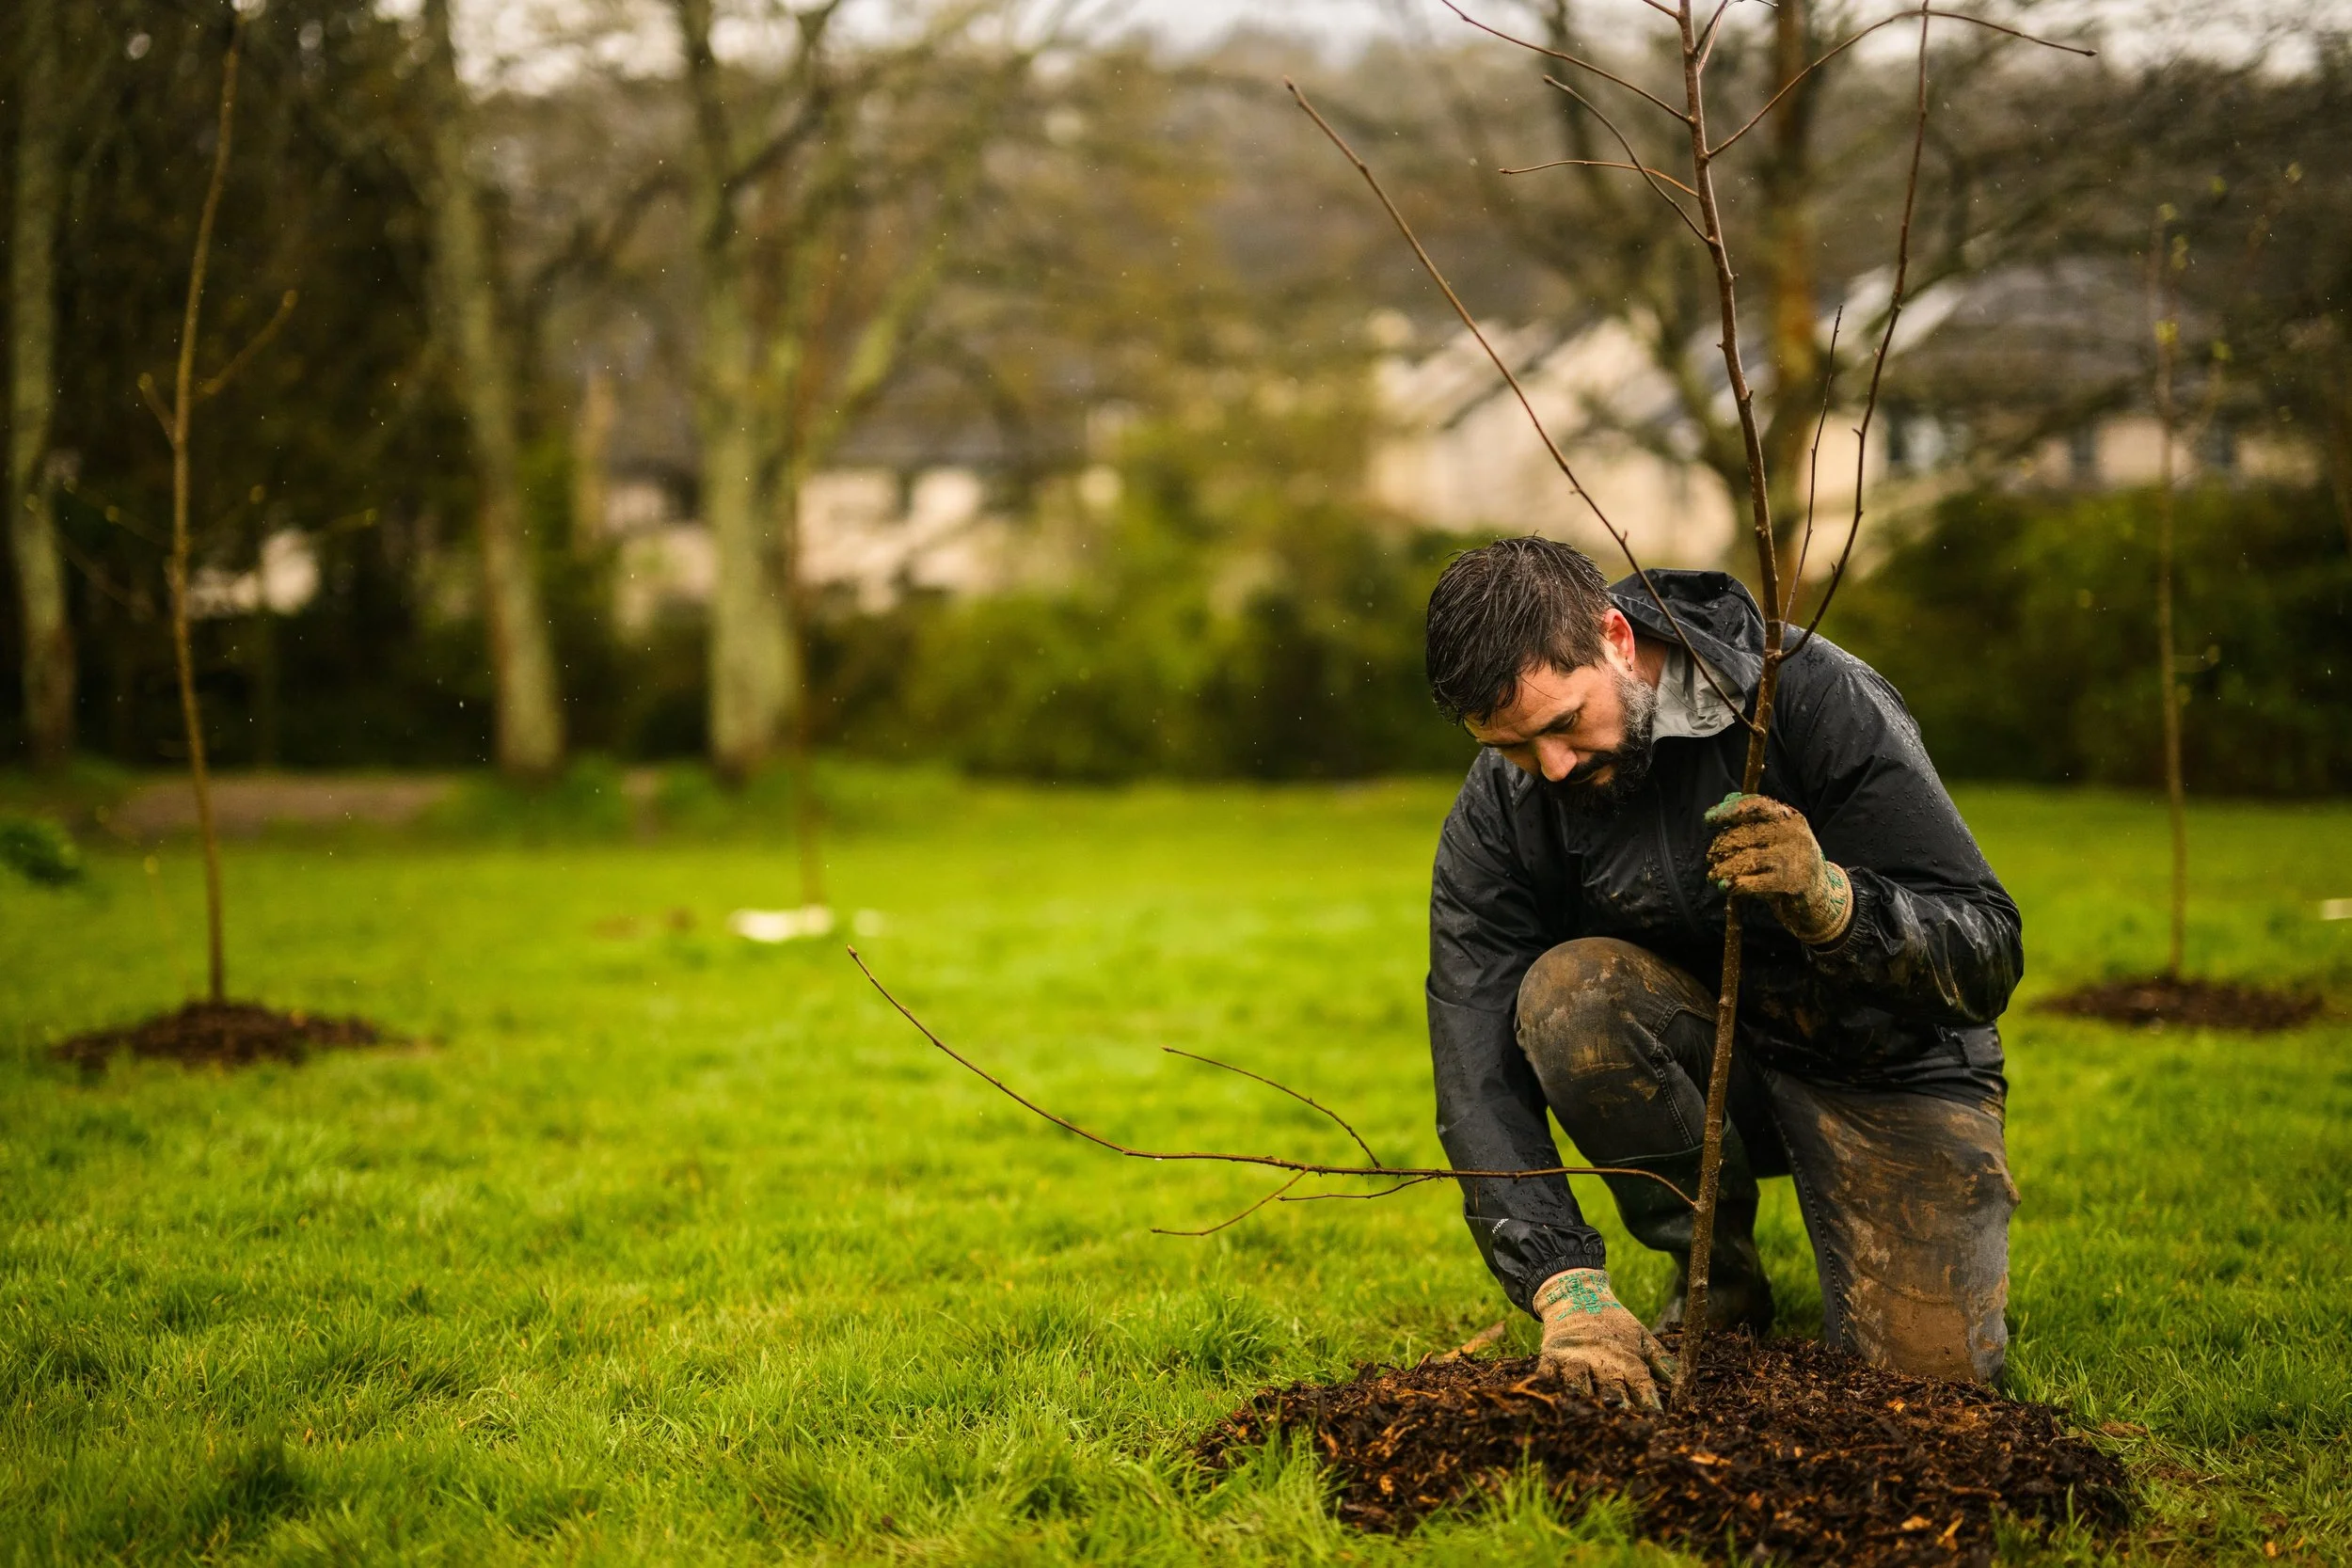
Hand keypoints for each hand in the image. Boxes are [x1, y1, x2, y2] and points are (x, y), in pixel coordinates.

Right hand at [1533, 1268, 1676, 1410]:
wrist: (1577, 1294)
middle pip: (1612, 1391)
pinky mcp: (1551, 1356)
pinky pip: (1547, 1374)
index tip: (1659, 1423)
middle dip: (1620, 1411)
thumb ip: (1662, 1362)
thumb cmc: (1614, 1322)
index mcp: (1626, 1359)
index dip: (1650, 1405)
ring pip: (1580, 1385)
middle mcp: (1601, 1361)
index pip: (1642, 1386)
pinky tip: (1552, 1401)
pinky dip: (1548, 1387)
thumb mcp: (1642, 1338)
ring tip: (1590, 1422)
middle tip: (1628, 1431)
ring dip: (1586, 1401)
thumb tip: (1686, 1387)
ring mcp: (1574, 1359)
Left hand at [1704, 792, 1853, 945]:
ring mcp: (1794, 858)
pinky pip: (1753, 882)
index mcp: (1790, 818)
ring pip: (1746, 860)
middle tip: (1711, 857)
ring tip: (1713, 875)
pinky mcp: (1791, 883)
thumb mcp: (1778, 836)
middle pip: (1745, 834)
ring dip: (1723, 868)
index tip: (1708, 819)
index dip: (1728, 811)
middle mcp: (1794, 834)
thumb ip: (1755, 817)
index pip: (1756, 806)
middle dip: (1722, 846)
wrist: (1820, 895)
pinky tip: (1725, 887)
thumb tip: (1728, 798)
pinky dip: (1735, 884)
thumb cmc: (1790, 861)